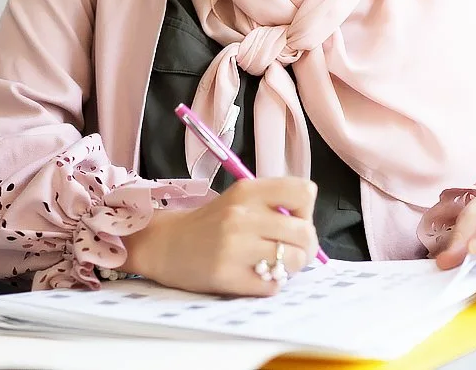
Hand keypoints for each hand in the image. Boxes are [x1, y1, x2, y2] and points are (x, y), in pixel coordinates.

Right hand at [123, 177, 318, 296]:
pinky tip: (256, 276)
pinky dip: (271, 284)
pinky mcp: (227, 276)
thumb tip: (308, 228)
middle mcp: (242, 215)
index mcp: (248, 190)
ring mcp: (234, 246)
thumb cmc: (211, 224)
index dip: (306, 211)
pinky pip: (272, 285)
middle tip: (291, 251)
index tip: (294, 220)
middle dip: (306, 247)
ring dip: (291, 267)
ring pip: (294, 261)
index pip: (304, 192)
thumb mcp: (240, 199)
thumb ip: (273, 205)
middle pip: (305, 233)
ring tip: (274, 265)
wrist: (166, 245)